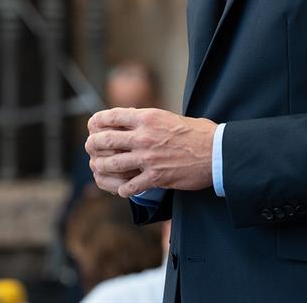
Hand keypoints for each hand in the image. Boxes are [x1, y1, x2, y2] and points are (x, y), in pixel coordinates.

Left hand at [85, 107, 216, 197]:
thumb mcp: (170, 117)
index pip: (112, 116)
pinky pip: (130, 185)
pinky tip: (123, 189)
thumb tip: (134, 119)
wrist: (216, 152)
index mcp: (147, 117)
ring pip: (113, 163)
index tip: (92, 125)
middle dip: (93, 144)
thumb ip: (150, 120)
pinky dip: (124, 189)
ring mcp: (148, 157)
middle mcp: (143, 136)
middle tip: (90, 148)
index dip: (98, 121)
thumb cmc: (198, 133)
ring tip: (99, 168)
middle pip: (106, 139)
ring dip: (103, 167)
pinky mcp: (156, 177)